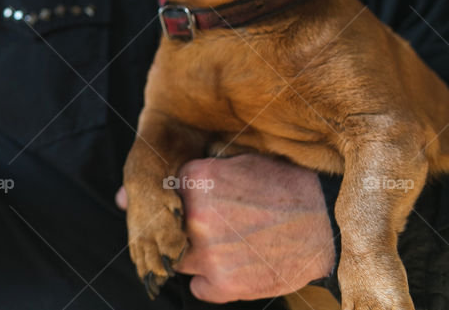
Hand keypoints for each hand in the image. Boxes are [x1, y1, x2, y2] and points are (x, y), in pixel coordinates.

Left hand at [116, 153, 334, 302]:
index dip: (168, 205)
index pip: (158, 198)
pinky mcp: (225, 285)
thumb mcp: (235, 163)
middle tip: (215, 227)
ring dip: (195, 255)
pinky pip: (198, 288)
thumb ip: (181, 177)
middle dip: (180, 231)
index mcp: (196, 180)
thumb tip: (119, 199)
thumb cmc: (283, 186)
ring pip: (178, 260)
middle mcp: (196, 218)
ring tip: (229, 243)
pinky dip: (210, 281)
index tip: (182, 208)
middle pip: (164, 231)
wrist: (331, 224)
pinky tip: (236, 263)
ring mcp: (209, 254)